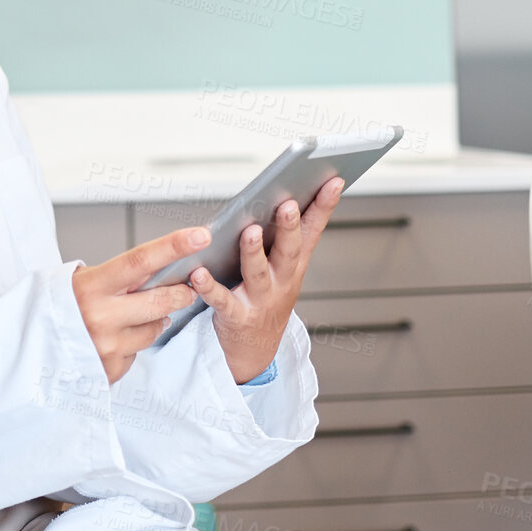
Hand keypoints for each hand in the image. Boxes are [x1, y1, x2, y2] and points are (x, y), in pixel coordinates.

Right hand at [71, 226, 210, 382]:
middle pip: (160, 301)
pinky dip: (130, 344)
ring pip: (154, 329)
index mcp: (90, 287)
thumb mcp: (79, 282)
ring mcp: (106, 347)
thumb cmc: (57, 308)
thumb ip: (117, 277)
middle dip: (180, 293)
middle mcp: (100, 317)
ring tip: (127, 317)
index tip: (200, 236)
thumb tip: (161, 270)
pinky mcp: (109, 370)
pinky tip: (110, 339)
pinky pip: (137, 352)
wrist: (24, 350)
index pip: (140, 261)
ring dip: (152, 321)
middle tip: (185, 288)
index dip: (173, 246)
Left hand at [187, 176, 344, 382]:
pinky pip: (221, 300)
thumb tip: (288, 193)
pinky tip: (198, 272)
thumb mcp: (286, 269)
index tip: (333, 180)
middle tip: (287, 204)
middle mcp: (282, 281)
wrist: (256, 351)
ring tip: (250, 231)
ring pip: (257, 273)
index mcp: (295, 264)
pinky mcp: (236, 316)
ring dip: (254, 252)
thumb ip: (287, 236)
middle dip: (289, 227)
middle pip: (288, 251)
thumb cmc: (268, 298)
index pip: (313, 229)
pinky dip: (209, 287)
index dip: (324, 205)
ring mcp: (260, 299)